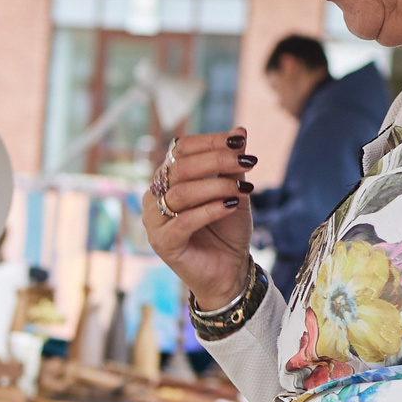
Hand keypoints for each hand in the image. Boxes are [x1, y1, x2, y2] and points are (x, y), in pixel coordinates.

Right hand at [143, 128, 259, 308]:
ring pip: (181, 193)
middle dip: (216, 161)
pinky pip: (184, 221)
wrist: (229, 271)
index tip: (239, 141)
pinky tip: (232, 205)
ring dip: (216, 186)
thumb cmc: (227, 231)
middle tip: (247, 161)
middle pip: (180, 168)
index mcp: (167, 179)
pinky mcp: (162, 243)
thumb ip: (232, 164)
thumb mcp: (234, 191)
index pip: (181, 149)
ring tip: (242, 188)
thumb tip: (240, 130)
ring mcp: (155, 221)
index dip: (209, 142)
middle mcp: (155, 196)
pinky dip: (211, 210)